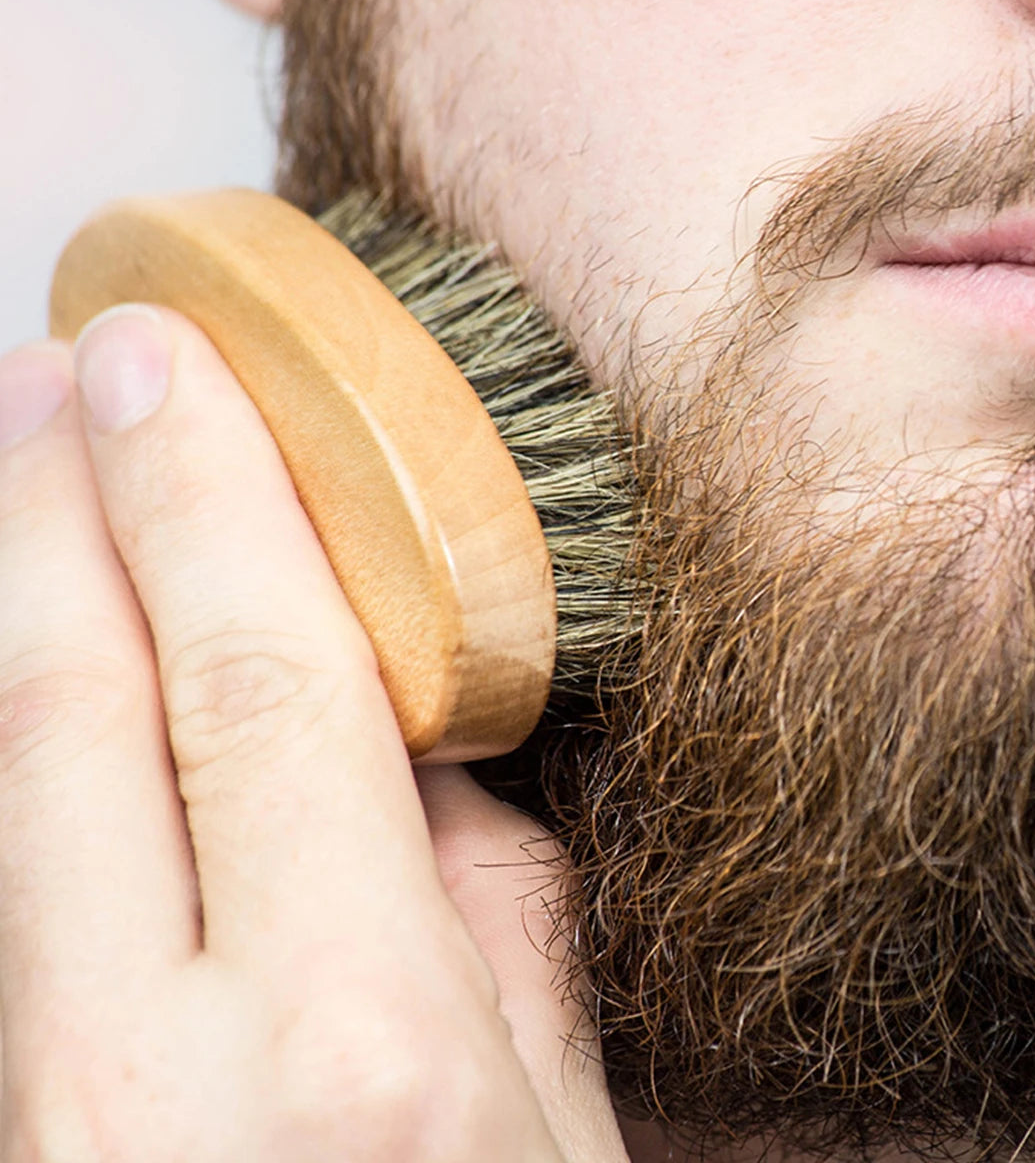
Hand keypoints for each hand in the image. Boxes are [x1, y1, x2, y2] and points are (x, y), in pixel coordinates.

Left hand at [0, 308, 627, 1160]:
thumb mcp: (567, 1135)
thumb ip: (498, 920)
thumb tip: (436, 750)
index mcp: (361, 1045)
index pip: (254, 683)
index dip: (205, 498)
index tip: (171, 361)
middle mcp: (168, 1072)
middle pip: (79, 710)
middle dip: (56, 508)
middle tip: (61, 364)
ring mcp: (49, 1116)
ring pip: (3, 792)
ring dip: (11, 606)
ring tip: (24, 466)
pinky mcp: (17, 1116)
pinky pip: (4, 892)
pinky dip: (19, 753)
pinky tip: (42, 673)